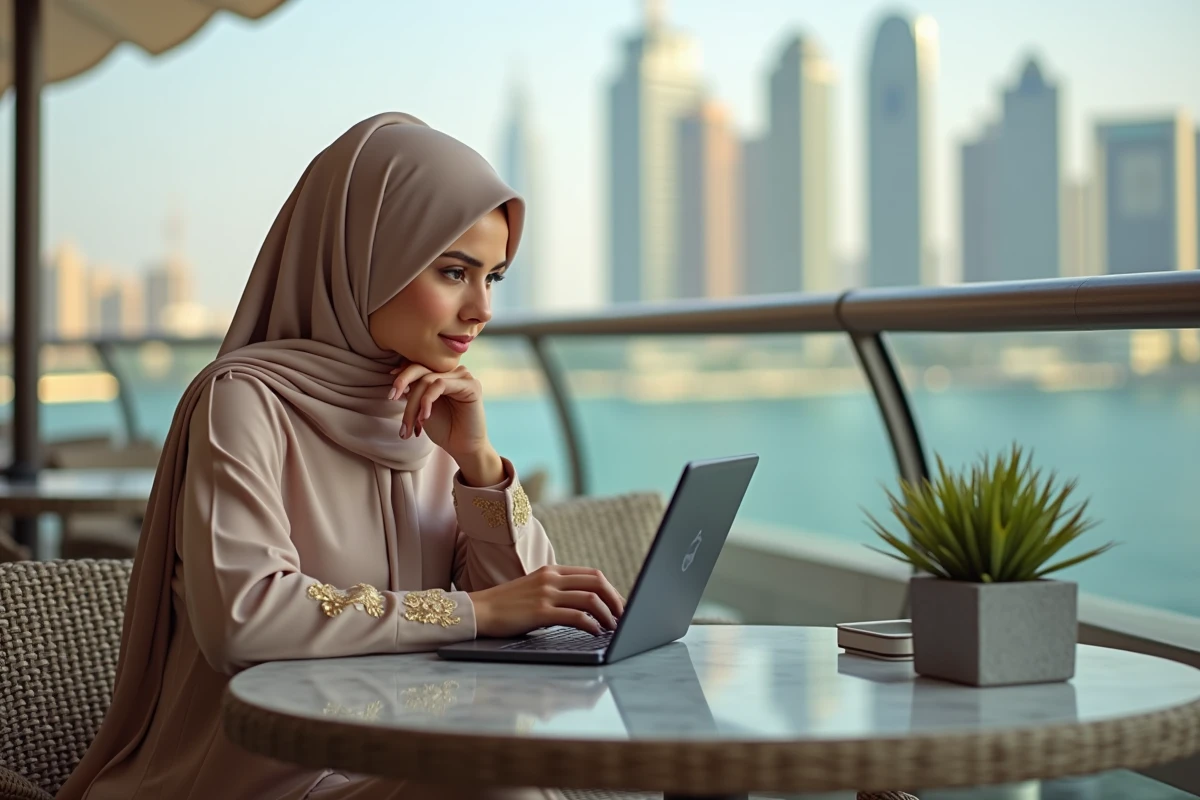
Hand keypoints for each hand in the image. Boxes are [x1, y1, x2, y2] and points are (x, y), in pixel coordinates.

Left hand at [389, 361, 486, 459]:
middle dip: (402, 385)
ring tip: (410, 424)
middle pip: (421, 370)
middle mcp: (454, 372)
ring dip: (414, 402)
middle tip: (391, 398)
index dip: (402, 375)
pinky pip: (440, 385)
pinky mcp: (471, 385)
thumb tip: (397, 374)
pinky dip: (427, 400)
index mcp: (443, 374)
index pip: (419, 366)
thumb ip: (414, 390)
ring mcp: (463, 377)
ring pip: (428, 380)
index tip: (390, 390)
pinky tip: (424, 417)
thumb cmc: (444, 429)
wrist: (462, 448)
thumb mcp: (421, 406)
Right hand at [469, 565, 625, 637]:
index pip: (592, 574)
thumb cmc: (507, 605)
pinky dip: (591, 624)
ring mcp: (546, 594)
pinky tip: (595, 632)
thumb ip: (556, 592)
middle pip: (597, 582)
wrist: (479, 610)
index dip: (611, 589)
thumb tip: (583, 605)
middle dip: (616, 600)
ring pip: (590, 599)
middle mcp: (551, 578)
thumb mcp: (534, 589)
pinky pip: (576, 616)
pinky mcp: (540, 611)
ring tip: (614, 627)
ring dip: (607, 614)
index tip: (620, 604)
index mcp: (552, 571)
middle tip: (624, 616)